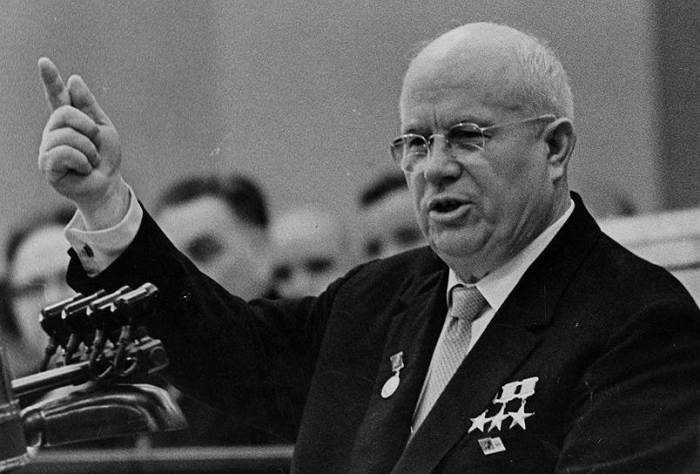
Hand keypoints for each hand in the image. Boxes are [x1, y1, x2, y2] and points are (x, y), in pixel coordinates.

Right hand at [37, 58, 128, 228]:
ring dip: (88, 150)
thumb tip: (74, 80)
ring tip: (90, 161)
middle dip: (88, 128)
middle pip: (65, 114)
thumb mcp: (103, 129)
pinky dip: (82, 161)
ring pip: (66, 135)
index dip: (51, 79)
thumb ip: (89, 106)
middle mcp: (53, 131)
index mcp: (67, 121)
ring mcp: (48, 148)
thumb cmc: (105, 158)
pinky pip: (63, 153)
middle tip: (95, 145)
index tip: (44, 62)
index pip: (57, 96)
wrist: (108, 185)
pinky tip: (83, 169)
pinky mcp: (47, 165)